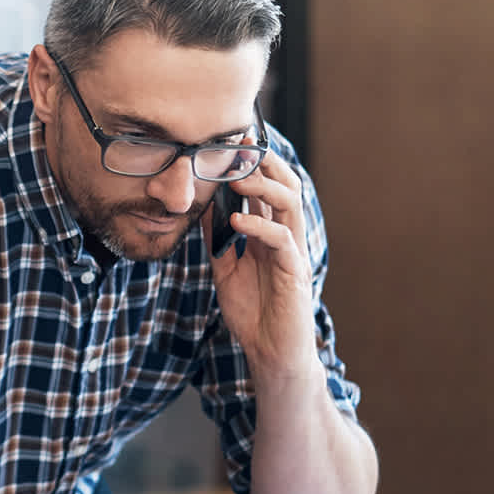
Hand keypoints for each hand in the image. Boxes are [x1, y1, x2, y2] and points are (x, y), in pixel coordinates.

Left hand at [208, 150, 319, 385]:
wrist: (270, 353)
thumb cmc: (253, 312)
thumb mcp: (225, 268)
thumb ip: (217, 240)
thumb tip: (200, 208)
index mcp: (270, 233)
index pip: (266, 188)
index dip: (253, 163)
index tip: (233, 141)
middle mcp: (285, 237)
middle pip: (285, 186)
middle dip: (264, 163)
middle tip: (240, 145)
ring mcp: (292, 253)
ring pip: (290, 205)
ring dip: (264, 187)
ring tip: (238, 178)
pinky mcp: (294, 273)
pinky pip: (282, 240)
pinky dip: (259, 226)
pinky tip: (237, 220)